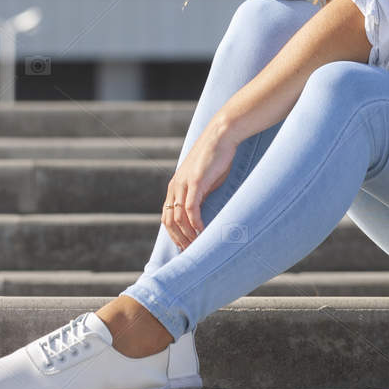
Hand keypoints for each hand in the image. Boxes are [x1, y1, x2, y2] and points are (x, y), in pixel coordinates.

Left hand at [161, 120, 239, 249]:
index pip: (167, 217)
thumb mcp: (205, 181)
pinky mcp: (195, 182)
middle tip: (190, 252)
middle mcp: (175, 186)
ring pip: (178, 218)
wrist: (221, 135)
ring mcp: (183, 184)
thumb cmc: (216, 158)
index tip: (185, 247)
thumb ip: (200, 196)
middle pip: (168, 221)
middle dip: (178, 239)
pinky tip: (202, 232)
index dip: (174, 234)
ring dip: (187, 235)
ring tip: (197, 246)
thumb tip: (202, 214)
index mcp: (175, 187)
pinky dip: (195, 224)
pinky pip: (191, 209)